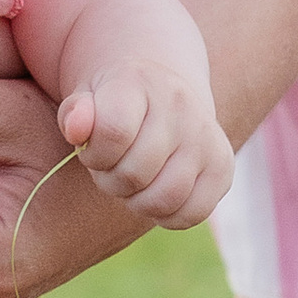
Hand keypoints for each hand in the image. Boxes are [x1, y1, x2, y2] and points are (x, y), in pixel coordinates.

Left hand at [58, 62, 232, 227]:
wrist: (162, 92)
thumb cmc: (113, 103)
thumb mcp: (86, 97)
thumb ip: (74, 113)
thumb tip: (76, 128)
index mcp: (139, 82)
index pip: (113, 132)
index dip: (94, 155)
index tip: (91, 151)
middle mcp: (180, 106)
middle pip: (135, 173)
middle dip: (111, 180)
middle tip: (111, 168)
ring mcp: (206, 137)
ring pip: (165, 197)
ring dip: (137, 201)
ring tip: (131, 182)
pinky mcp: (223, 166)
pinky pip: (193, 212)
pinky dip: (167, 215)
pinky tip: (154, 193)